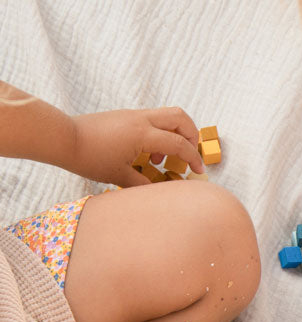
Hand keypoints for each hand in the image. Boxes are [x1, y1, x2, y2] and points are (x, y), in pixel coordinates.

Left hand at [69, 107, 203, 186]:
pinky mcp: (126, 116)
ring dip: (175, 134)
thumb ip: (146, 184)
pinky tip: (148, 153)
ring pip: (168, 115)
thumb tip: (162, 191)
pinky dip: (160, 134)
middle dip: (192, 136)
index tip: (199, 171)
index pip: (179, 144)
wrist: (65, 138)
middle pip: (181, 117)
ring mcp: (133, 114)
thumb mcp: (121, 177)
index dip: (193, 159)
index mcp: (143, 134)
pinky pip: (153, 120)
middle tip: (190, 155)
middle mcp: (141, 119)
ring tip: (162, 159)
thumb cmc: (90, 158)